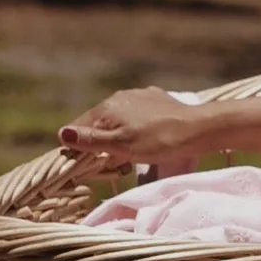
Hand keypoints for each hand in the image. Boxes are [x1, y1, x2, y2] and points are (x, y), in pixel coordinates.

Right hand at [58, 86, 206, 174]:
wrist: (198, 129)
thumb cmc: (159, 141)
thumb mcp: (122, 146)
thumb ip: (91, 141)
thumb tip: (62, 134)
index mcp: (107, 106)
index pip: (80, 127)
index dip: (80, 147)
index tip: (89, 165)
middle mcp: (120, 96)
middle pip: (99, 123)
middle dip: (102, 144)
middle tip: (117, 165)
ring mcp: (139, 95)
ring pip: (119, 119)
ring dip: (119, 137)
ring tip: (133, 154)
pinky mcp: (155, 99)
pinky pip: (136, 115)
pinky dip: (136, 128)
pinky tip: (148, 139)